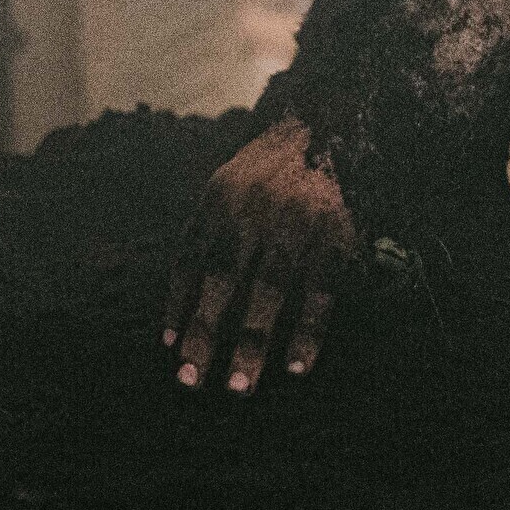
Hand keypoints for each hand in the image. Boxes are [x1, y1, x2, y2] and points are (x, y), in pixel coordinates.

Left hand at [166, 119, 355, 393]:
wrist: (338, 122)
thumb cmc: (277, 166)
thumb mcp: (233, 182)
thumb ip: (211, 226)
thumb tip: (187, 295)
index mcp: (221, 195)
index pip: (190, 257)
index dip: (178, 305)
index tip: (171, 346)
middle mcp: (254, 208)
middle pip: (222, 279)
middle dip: (203, 332)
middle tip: (189, 380)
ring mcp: (297, 222)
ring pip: (269, 292)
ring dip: (251, 343)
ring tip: (237, 387)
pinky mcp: (338, 236)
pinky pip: (319, 293)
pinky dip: (307, 333)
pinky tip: (295, 367)